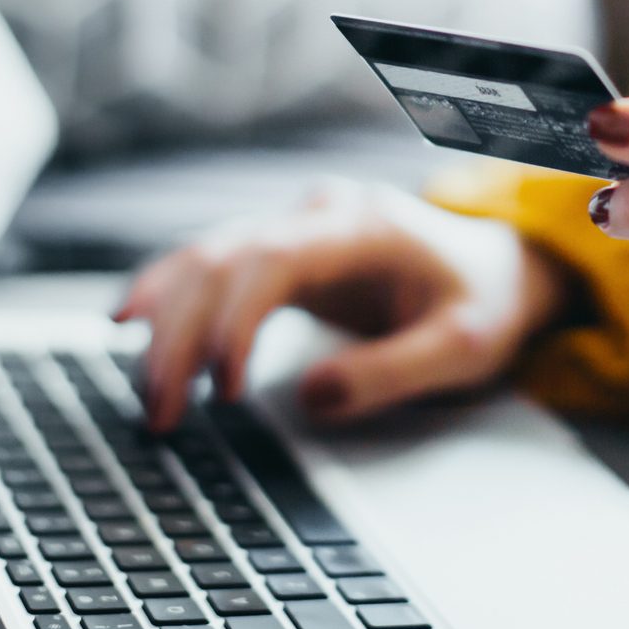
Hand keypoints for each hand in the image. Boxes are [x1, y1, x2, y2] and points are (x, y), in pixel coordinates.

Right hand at [112, 181, 568, 431]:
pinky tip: (130, 324)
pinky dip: (170, 297)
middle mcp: (318, 214)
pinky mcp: (282, 251)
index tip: (220, 390)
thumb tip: (309, 398)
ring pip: (204, 259)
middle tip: (161, 413)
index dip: (234, 320)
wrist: (499, 268)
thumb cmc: (483, 302)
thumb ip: (393, 371)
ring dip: (166, 324)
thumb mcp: (463, 347)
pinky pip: (211, 267)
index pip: (273, 259)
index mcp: (362, 226)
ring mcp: (295, 227)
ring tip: (148, 395)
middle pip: (221, 259)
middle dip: (181, 336)